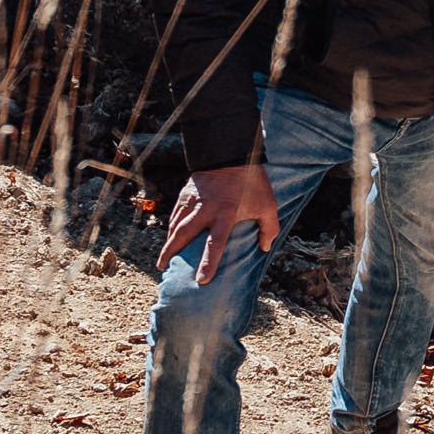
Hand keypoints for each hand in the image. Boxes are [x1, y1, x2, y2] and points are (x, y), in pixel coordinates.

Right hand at [161, 160, 280, 266]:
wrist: (231, 153)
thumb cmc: (252, 181)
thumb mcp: (268, 204)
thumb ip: (270, 227)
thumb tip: (264, 247)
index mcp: (225, 214)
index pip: (216, 243)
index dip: (208, 262)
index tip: (201, 280)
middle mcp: (205, 209)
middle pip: (184, 234)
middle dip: (172, 253)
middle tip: (163, 268)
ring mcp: (193, 201)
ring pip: (176, 225)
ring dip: (168, 242)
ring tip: (163, 258)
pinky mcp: (186, 193)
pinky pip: (176, 214)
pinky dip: (171, 227)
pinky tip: (170, 237)